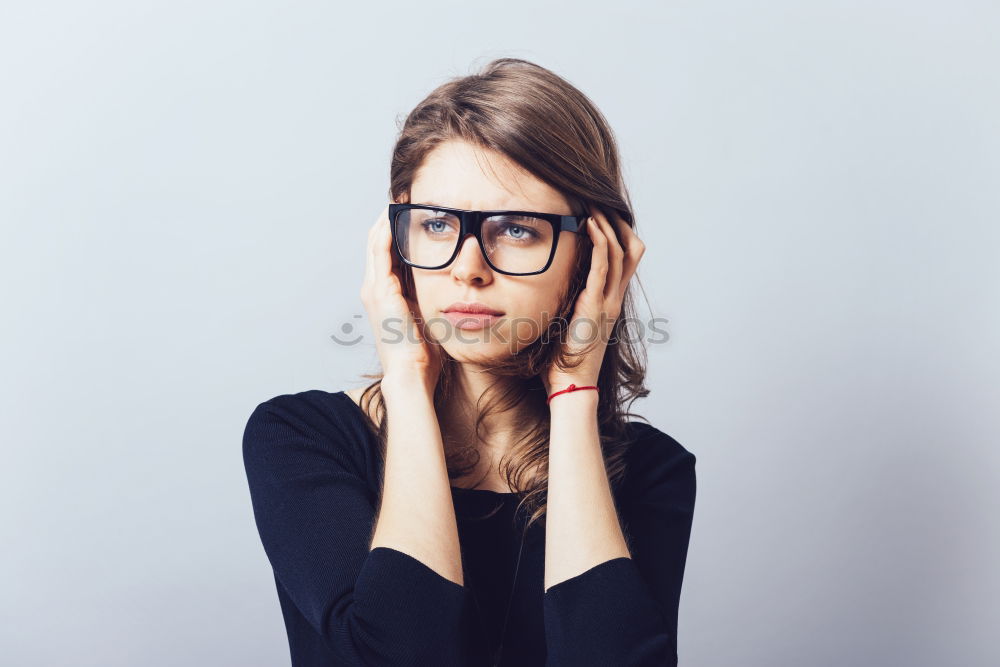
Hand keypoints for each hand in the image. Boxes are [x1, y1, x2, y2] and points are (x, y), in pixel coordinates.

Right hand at [360, 205, 441, 394]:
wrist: (411, 374)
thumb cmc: (423, 355)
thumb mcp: (428, 318)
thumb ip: (433, 300)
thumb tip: (453, 286)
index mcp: (385, 296)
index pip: (388, 254)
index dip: (396, 231)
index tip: (412, 213)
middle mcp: (375, 289)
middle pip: (377, 242)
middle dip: (389, 218)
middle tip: (404, 196)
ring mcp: (375, 289)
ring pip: (376, 241)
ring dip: (387, 218)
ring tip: (400, 198)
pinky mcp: (381, 290)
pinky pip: (380, 250)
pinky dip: (387, 229)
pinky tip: (396, 213)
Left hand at [543, 209, 644, 399]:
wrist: (571, 385)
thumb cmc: (565, 360)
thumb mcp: (568, 324)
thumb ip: (567, 304)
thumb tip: (550, 288)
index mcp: (609, 302)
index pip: (625, 260)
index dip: (619, 234)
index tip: (603, 213)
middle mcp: (614, 299)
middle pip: (630, 249)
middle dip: (617, 223)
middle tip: (600, 201)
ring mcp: (607, 301)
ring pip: (618, 252)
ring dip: (606, 225)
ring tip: (593, 204)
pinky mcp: (594, 305)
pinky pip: (601, 266)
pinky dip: (598, 242)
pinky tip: (589, 225)